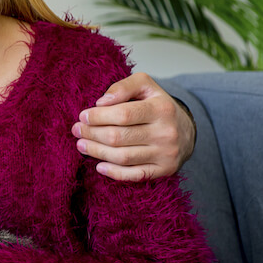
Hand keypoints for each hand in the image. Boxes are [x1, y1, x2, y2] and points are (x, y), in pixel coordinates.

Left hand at [73, 72, 195, 181]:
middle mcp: (166, 133)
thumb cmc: (158, 106)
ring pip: (123, 157)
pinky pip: (135, 175)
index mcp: (161, 109)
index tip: (83, 116)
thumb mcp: (146, 86)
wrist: (186, 130)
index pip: (123, 114)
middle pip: (119, 137)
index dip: (98, 116)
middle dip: (92, 134)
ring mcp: (166, 154)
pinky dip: (114, 173)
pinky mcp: (165, 170)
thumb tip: (102, 102)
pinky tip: (99, 166)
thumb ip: (124, 87)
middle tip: (76, 130)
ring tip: (81, 145)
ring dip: (97, 152)